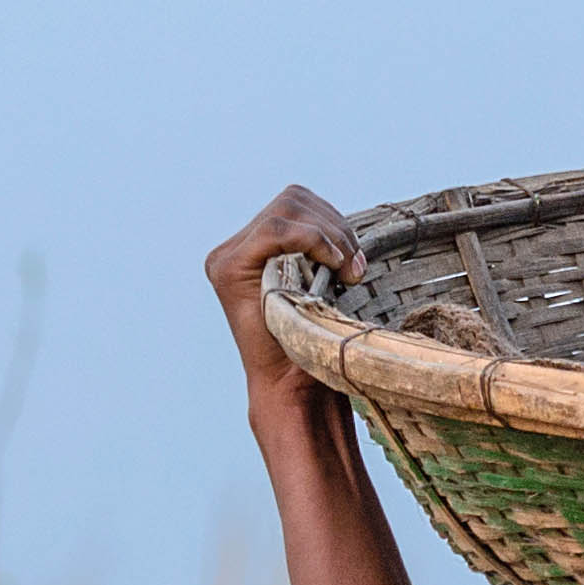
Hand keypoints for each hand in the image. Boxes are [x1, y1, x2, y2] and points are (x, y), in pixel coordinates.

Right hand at [208, 187, 364, 404]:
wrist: (293, 384)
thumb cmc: (311, 340)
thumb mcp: (321, 282)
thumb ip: (322, 250)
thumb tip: (348, 228)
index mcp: (253, 247)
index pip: (295, 204)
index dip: (333, 222)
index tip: (357, 260)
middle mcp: (233, 248)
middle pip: (293, 200)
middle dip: (336, 228)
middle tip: (356, 268)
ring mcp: (227, 257)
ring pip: (286, 209)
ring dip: (330, 236)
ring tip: (346, 274)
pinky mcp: (228, 269)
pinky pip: (275, 230)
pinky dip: (312, 240)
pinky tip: (332, 266)